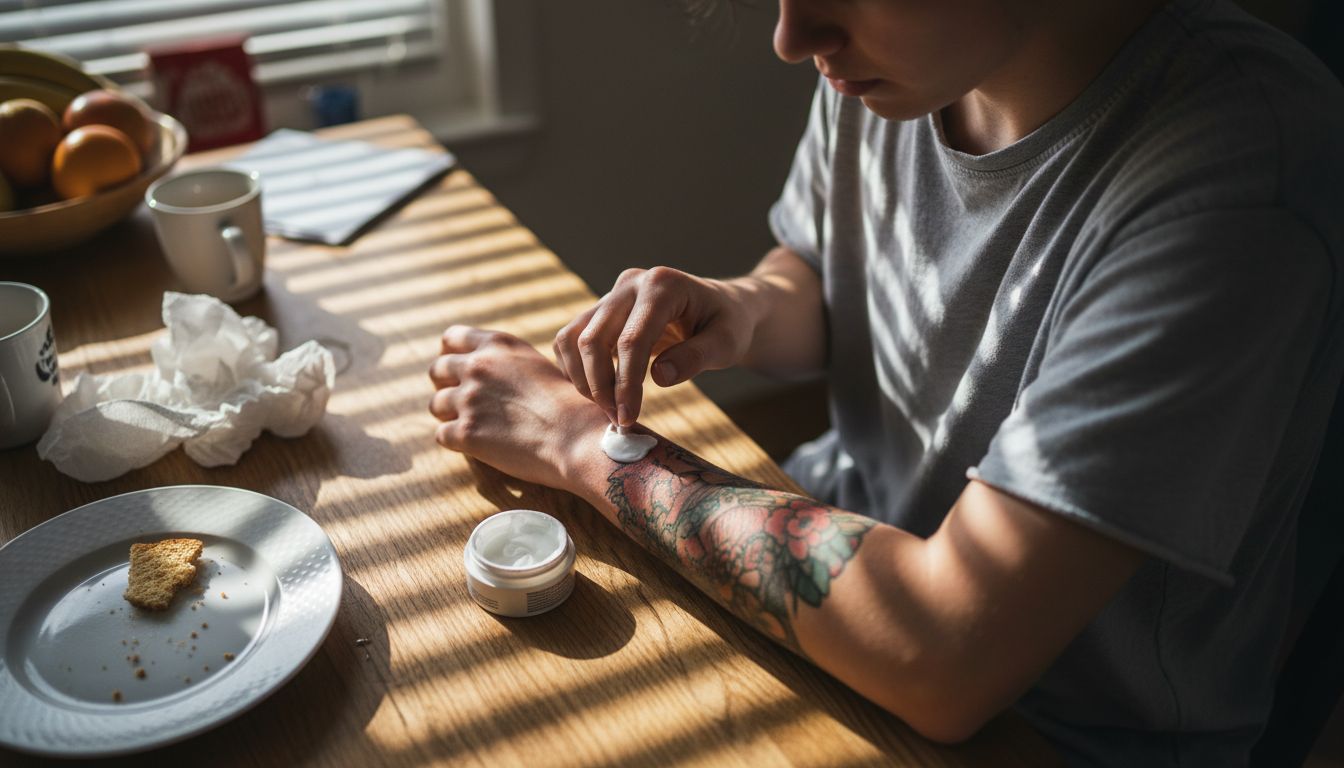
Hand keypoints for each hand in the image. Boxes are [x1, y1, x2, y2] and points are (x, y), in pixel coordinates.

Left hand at [429, 326, 606, 491]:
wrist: (577, 437)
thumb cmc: (569, 405)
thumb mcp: (537, 365)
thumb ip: (506, 363)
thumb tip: (488, 372)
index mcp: (497, 345)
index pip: (452, 337)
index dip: (450, 353)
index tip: (456, 369)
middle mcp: (478, 366)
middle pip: (437, 370)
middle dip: (444, 385)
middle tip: (459, 401)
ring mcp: (469, 399)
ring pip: (436, 404)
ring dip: (449, 415)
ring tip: (473, 425)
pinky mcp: (466, 432)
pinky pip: (442, 435)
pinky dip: (456, 441)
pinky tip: (475, 445)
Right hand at [553, 266, 757, 426]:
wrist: (721, 308)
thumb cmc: (728, 325)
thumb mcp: (727, 343)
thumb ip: (696, 357)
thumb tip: (658, 378)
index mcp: (663, 285)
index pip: (632, 339)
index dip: (626, 383)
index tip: (627, 417)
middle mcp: (630, 284)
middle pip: (593, 338)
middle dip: (600, 386)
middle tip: (619, 421)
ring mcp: (612, 294)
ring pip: (572, 338)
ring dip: (582, 380)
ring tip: (609, 409)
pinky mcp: (601, 310)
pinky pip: (569, 339)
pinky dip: (575, 370)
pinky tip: (599, 393)